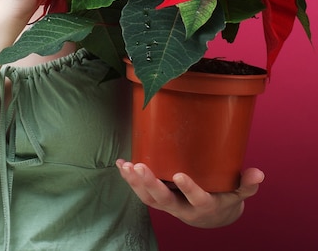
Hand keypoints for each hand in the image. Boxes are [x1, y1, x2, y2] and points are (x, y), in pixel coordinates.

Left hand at [116, 160, 263, 227]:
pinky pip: (141, 193)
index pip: (197, 199)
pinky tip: (121, 165)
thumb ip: (246, 184)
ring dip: (136, 183)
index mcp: (204, 206)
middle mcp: (183, 209)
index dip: (189, 189)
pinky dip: (130, 180)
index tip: (179, 175)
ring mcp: (168, 205)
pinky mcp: (158, 200)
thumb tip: (259, 173)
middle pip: (165, 200)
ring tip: (127, 166)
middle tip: (141, 167)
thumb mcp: (238, 193)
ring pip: (149, 199)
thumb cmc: (225, 198)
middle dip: (151, 184)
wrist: (211, 217)